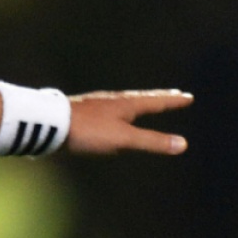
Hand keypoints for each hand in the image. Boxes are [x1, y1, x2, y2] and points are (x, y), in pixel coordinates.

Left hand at [66, 89, 192, 155]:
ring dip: (139, 103)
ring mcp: (95, 106)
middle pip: (140, 98)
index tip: (188, 96)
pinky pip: (108, 110)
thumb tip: (183, 144)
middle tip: (173, 93)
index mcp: (125, 104)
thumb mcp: (124, 138)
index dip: (172, 101)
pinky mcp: (82, 114)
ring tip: (144, 103)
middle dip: (159, 98)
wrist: (49, 124)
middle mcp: (112, 101)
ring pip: (124, 102)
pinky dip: (120, 111)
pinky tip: (110, 116)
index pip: (155, 101)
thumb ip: (152, 141)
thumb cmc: (89, 130)